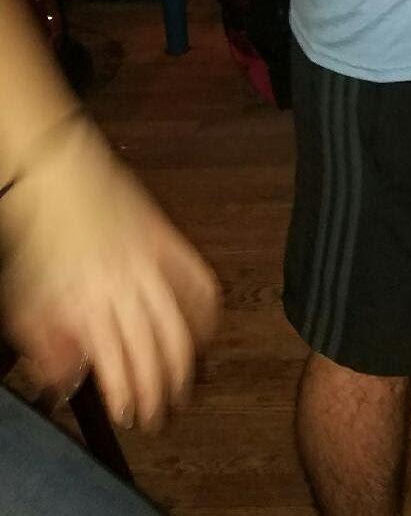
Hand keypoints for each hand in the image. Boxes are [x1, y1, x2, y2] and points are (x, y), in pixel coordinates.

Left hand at [0, 121, 220, 430]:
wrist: (60, 173)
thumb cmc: (36, 234)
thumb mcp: (23, 299)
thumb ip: (46, 344)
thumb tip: (68, 380)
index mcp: (86, 305)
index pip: (119, 366)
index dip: (131, 397)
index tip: (133, 417)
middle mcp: (125, 288)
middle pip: (156, 352)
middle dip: (163, 390)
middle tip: (163, 414)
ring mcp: (153, 263)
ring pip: (182, 324)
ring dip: (188, 362)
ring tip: (188, 385)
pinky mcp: (170, 241)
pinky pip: (200, 283)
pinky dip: (208, 311)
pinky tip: (204, 331)